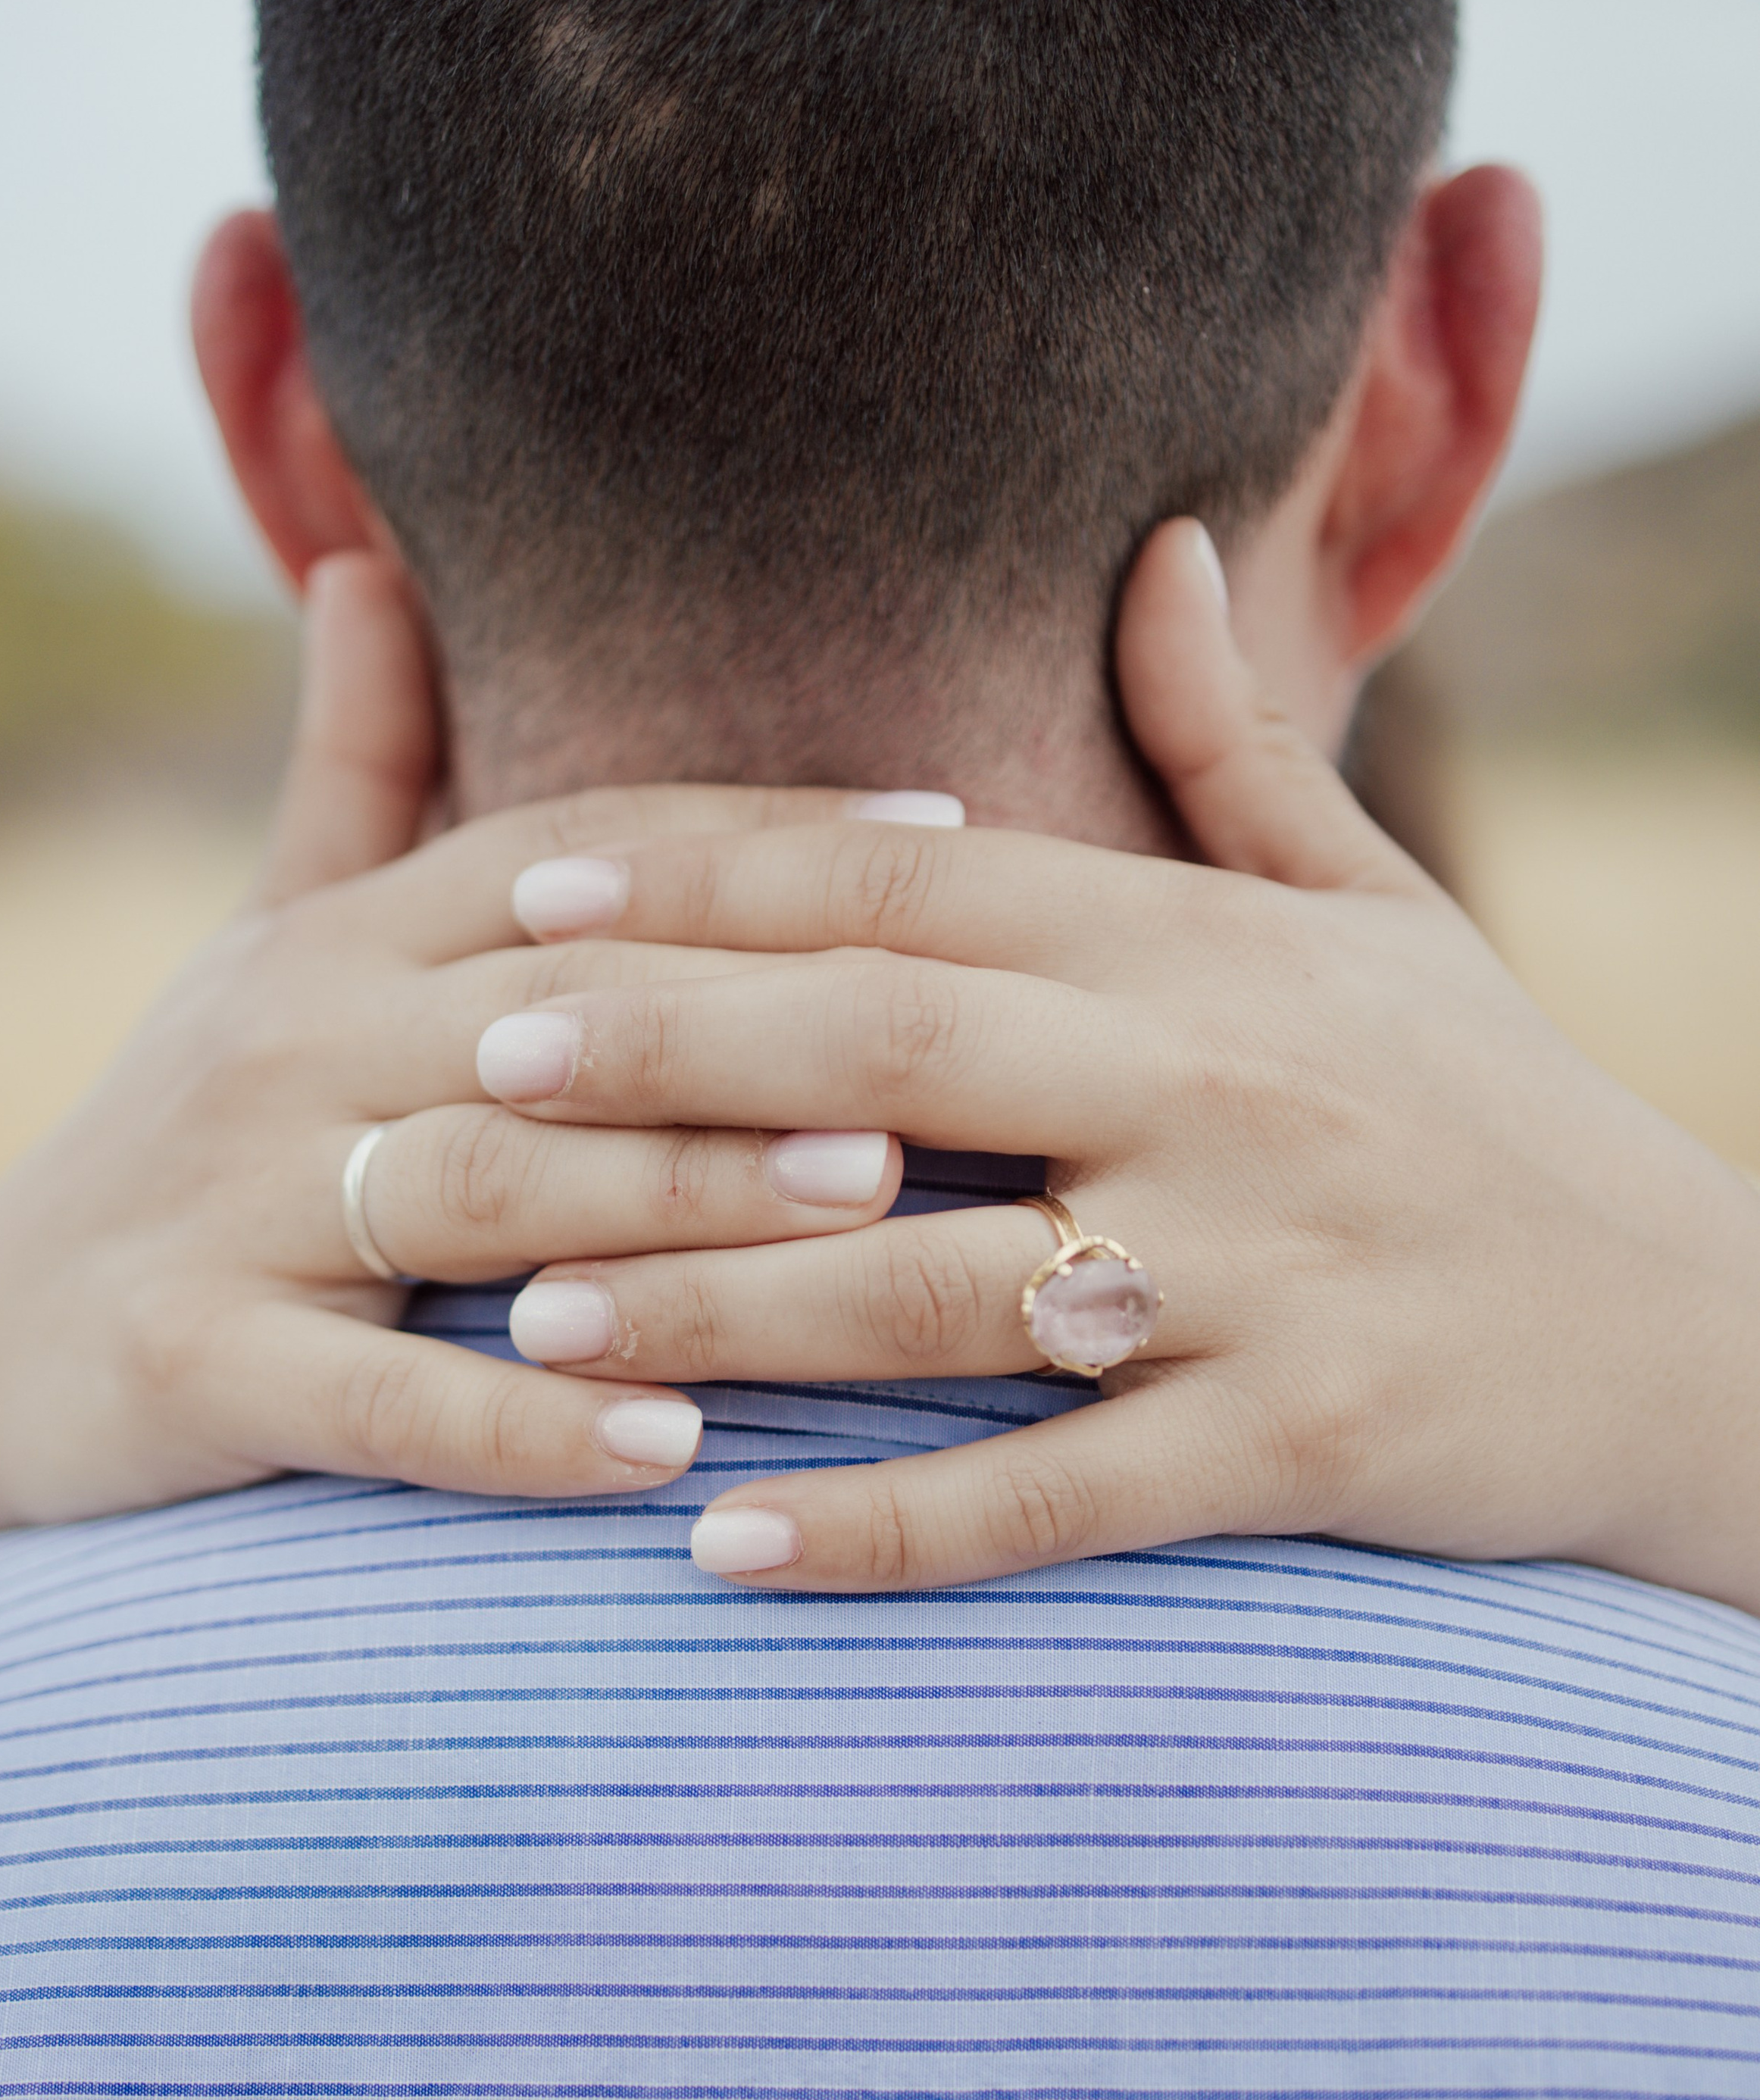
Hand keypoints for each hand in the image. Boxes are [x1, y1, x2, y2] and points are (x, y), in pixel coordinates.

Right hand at [0, 555, 908, 1577]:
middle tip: (952, 1035)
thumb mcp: (265, 944)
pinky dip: (521, 1427)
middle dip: (755, 1015)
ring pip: (485, 1182)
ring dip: (676, 1192)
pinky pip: (378, 1401)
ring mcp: (233, 1200)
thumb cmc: (197, 1132)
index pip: (571, 856)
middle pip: (555, 1008)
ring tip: (861, 1204)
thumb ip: (350, 777)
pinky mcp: (189, 1361)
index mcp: (344, 941)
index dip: (753, 836)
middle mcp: (292, 1042)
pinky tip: (667, 1452)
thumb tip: (366, 568)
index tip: (944, 832)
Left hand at [480, 522, 1759, 1611]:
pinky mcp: (1298, 1447)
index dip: (713, 875)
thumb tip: (1161, 547)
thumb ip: (1240, 742)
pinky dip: (886, 1529)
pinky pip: (1057, 1499)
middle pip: (887, 1052)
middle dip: (660, 1059)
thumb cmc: (1498, 1111)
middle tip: (464, 1080)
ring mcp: (1257, 1276)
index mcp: (1206, 950)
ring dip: (720, 1309)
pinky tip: (721, 1552)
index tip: (530, 883)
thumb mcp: (1382, 910)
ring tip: (530, 1326)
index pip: (916, 882)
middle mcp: (1218, 1092)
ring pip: (939, 1289)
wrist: (1703, 1332)